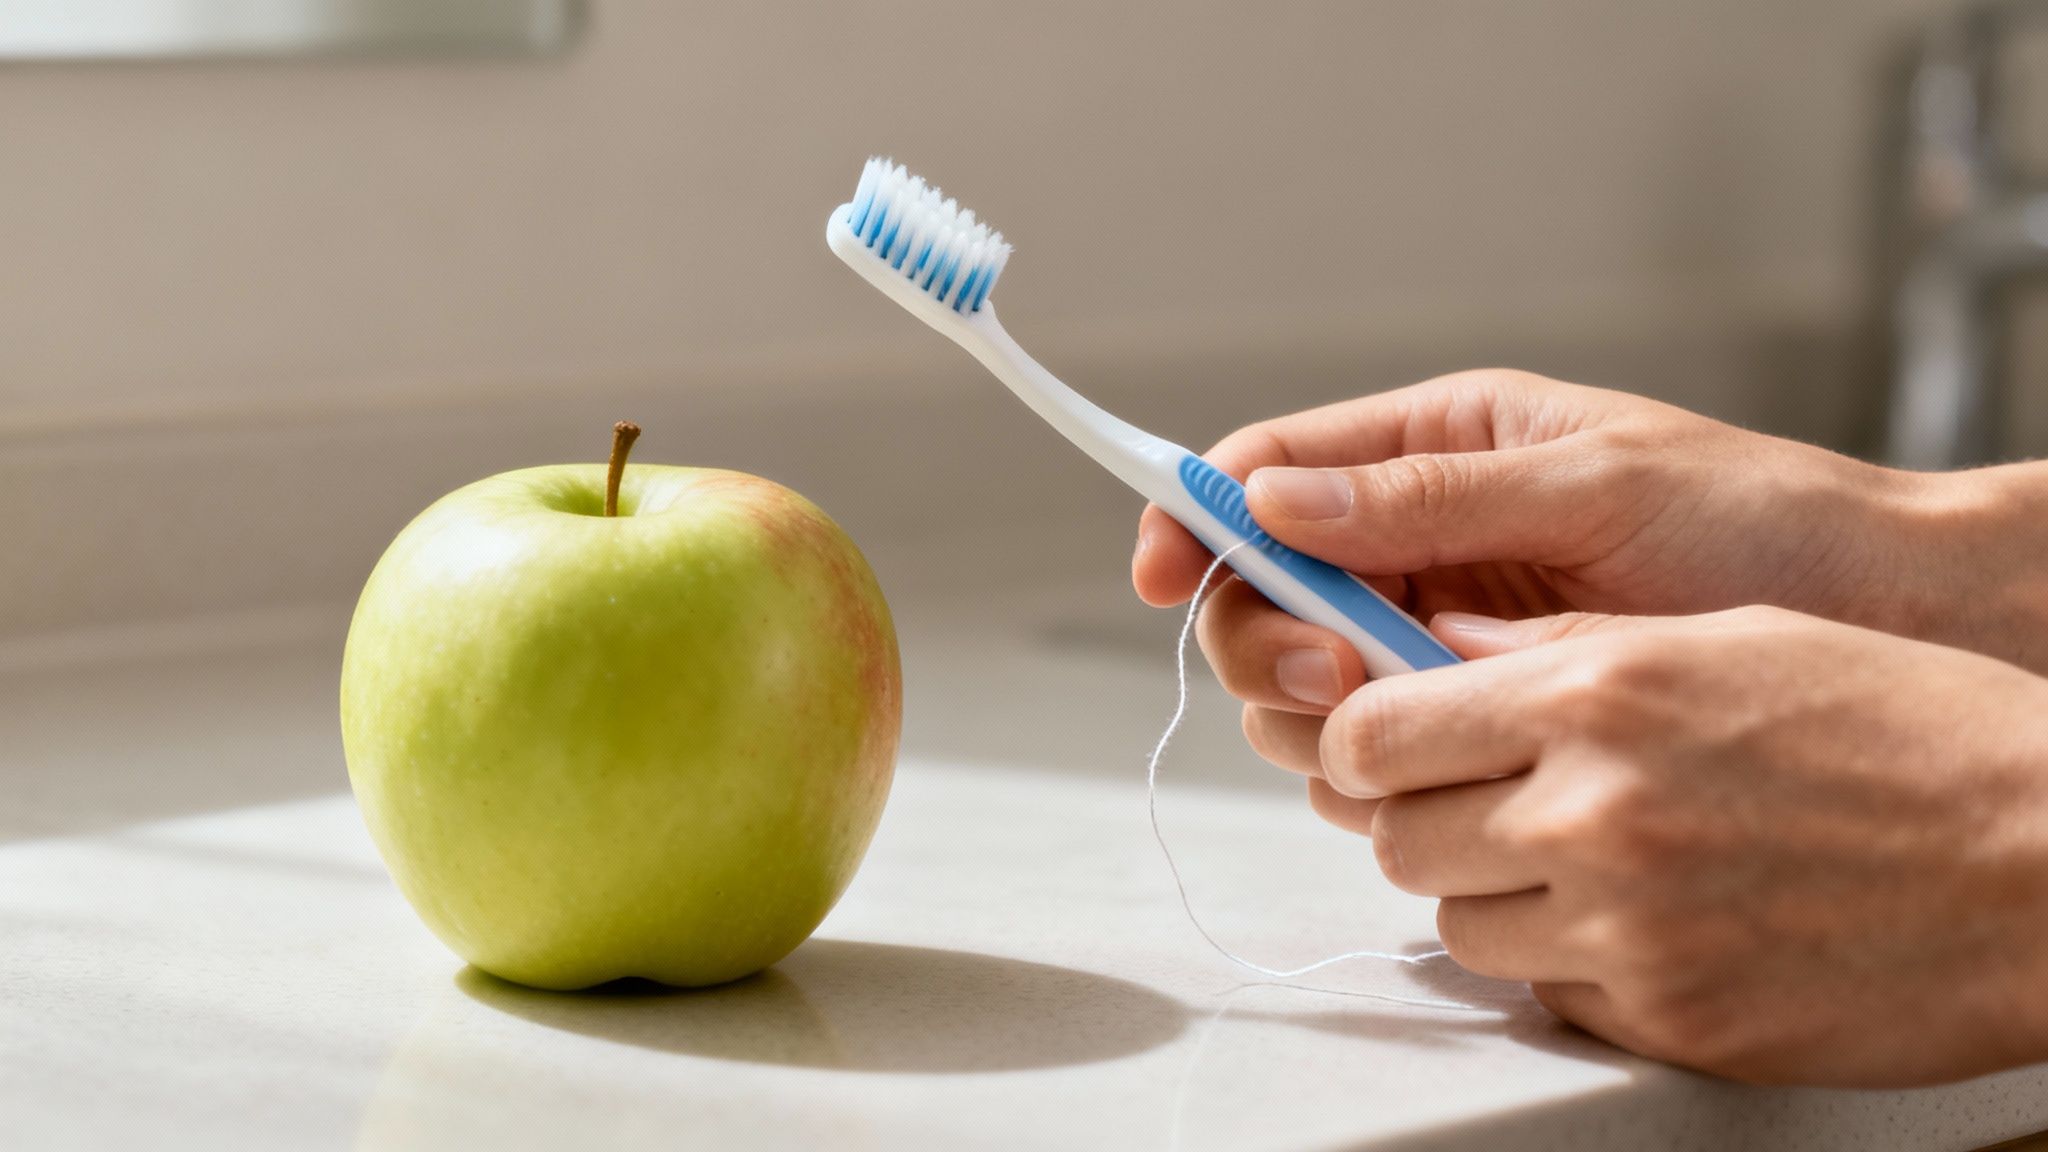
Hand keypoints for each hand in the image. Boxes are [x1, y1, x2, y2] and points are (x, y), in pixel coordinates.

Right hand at [1135, 370, 1992, 702]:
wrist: (1877, 622)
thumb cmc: (1759, 523)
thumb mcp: (1595, 484)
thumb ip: (1429, 498)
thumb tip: (1271, 497)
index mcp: (1439, 451)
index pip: (1269, 469)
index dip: (1193, 514)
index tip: (1157, 570)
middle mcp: (1420, 542)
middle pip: (1260, 589)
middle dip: (1267, 633)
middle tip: (1335, 670)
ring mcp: (1441, 635)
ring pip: (1303, 682)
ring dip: (1322, 707)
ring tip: (1415, 710)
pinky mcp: (1475, 717)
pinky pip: (1374, 750)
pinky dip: (1380, 766)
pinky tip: (1450, 760)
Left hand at [1304, 606, 2047, 1085]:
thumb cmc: (1912, 731)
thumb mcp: (1730, 634)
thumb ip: (1562, 644)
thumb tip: (1441, 647)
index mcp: (1598, 693)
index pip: (1373, 732)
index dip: (1366, 736)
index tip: (1390, 736)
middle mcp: (1593, 812)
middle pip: (1397, 837)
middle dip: (1423, 816)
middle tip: (1485, 799)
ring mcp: (1627, 928)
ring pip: (1459, 926)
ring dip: (1494, 893)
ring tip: (1584, 858)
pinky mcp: (1668, 1019)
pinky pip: (1548, 994)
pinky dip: (1571, 961)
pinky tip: (1649, 918)